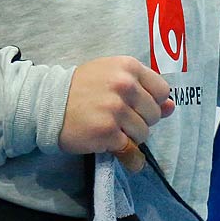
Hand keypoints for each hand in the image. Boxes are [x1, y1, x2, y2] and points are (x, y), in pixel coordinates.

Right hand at [58, 56, 174, 155]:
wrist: (48, 103)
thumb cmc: (82, 88)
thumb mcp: (112, 76)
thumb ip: (144, 89)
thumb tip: (171, 107)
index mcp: (128, 67)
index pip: (162, 91)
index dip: (151, 101)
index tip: (135, 105)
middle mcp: (124, 85)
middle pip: (154, 114)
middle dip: (140, 120)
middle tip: (118, 118)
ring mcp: (116, 109)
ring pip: (143, 133)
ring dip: (130, 137)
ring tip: (110, 129)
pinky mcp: (107, 132)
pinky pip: (130, 149)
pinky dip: (125, 153)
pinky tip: (111, 145)